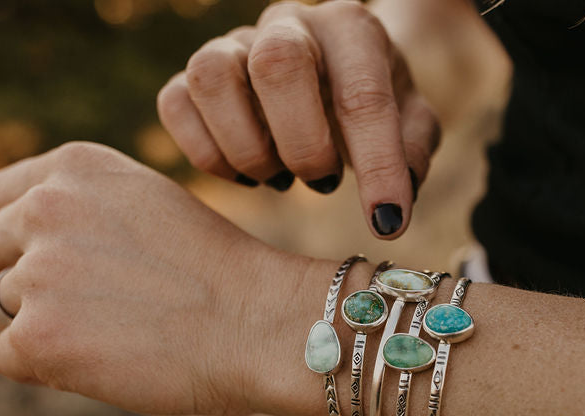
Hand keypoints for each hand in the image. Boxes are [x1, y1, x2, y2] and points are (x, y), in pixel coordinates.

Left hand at [0, 141, 280, 415]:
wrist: (262, 324)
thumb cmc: (222, 275)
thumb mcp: (151, 205)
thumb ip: (85, 210)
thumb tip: (27, 252)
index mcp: (76, 167)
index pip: (0, 199)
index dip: (29, 236)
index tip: (72, 262)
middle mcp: (46, 209)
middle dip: (28, 278)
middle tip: (94, 305)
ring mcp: (38, 273)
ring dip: (44, 324)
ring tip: (113, 334)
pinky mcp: (38, 336)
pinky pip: (8, 358)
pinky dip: (49, 368)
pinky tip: (107, 362)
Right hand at [156, 0, 440, 238]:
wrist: (326, 75)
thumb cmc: (367, 106)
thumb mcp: (408, 124)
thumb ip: (410, 152)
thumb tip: (390, 201)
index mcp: (351, 30)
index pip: (363, 95)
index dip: (376, 165)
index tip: (387, 222)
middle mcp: (287, 25)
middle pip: (277, 63)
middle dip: (302, 143)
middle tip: (323, 181)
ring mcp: (232, 45)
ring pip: (212, 78)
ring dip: (248, 148)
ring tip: (281, 177)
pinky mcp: (192, 76)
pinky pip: (175, 104)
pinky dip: (208, 154)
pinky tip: (247, 175)